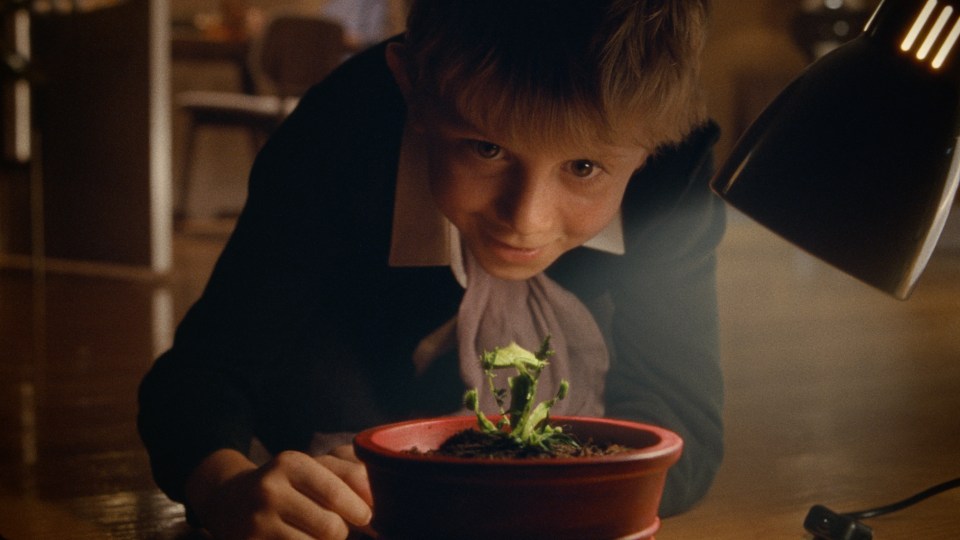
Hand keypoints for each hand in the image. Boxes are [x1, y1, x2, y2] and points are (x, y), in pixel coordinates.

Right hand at [186, 445, 374, 538]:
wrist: (229, 500)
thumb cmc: (287, 485)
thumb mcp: (314, 469)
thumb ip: (351, 475)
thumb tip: (376, 498)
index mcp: (291, 463)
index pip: (336, 493)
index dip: (359, 510)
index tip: (365, 517)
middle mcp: (270, 489)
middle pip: (329, 526)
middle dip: (341, 532)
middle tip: (337, 529)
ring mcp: (256, 521)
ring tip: (314, 535)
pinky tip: (299, 539)